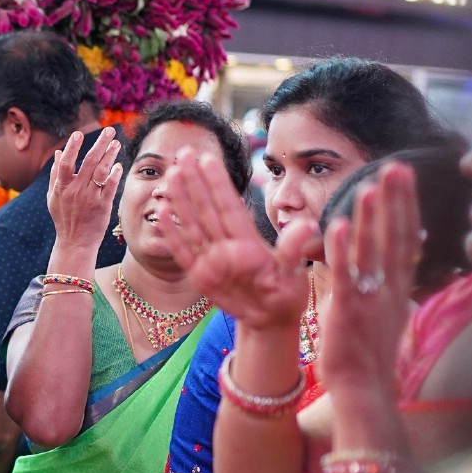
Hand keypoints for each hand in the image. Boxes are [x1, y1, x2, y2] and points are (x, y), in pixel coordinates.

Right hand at [45, 127, 121, 256]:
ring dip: (111, 155)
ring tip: (116, 143)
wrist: (75, 242)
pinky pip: (111, 186)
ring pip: (102, 171)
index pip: (67, 163)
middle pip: (90, 162)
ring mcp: (91, 198)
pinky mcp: (103, 206)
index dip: (72, 147)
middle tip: (109, 130)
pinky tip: (118, 165)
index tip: (78, 134)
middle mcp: (76, 191)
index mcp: (62, 188)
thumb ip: (56, 175)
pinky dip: (115, 174)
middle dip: (100, 143)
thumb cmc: (64, 218)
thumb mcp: (54, 197)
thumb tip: (59, 153)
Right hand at [160, 153, 314, 329]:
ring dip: (181, 199)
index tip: (209, 158)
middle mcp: (227, 246)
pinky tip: (163, 211)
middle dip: (195, 180)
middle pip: (207, 208)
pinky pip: (183, 251)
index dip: (218, 183)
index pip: (230, 206)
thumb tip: (308, 226)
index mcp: (248, 242)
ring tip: (172, 174)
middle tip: (185, 153)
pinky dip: (172, 233)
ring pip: (193, 223)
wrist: (269, 320)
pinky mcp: (201, 276)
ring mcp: (212, 260)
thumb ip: (292, 251)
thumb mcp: (292, 276)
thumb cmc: (285, 295)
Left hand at [318, 161, 420, 390]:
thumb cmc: (372, 352)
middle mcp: (389, 289)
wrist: (366, 390)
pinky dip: (342, 250)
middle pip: (396, 237)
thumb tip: (401, 257)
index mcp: (399, 287)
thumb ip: (393, 282)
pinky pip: (345, 275)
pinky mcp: (347, 311)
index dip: (406, 205)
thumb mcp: (390, 312)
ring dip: (369, 217)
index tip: (404, 176)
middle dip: (396, 200)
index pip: (407, 238)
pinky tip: (337, 224)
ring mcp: (370, 299)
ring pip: (372, 251)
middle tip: (395, 166)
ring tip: (367, 186)